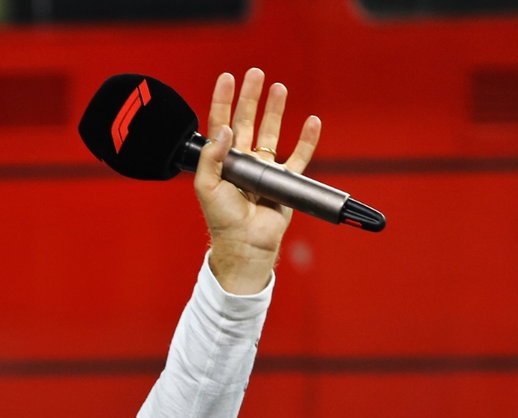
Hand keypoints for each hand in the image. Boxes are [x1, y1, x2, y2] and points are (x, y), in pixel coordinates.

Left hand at [194, 68, 320, 293]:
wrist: (245, 244)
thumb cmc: (222, 220)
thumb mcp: (207, 188)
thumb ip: (212, 158)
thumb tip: (225, 130)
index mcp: (222, 162)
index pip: (221, 125)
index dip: (223, 101)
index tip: (226, 78)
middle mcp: (243, 162)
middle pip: (247, 121)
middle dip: (251, 97)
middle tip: (255, 73)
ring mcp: (264, 170)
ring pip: (271, 133)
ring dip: (275, 110)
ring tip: (278, 87)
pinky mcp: (284, 181)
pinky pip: (299, 156)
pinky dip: (307, 139)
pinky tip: (311, 121)